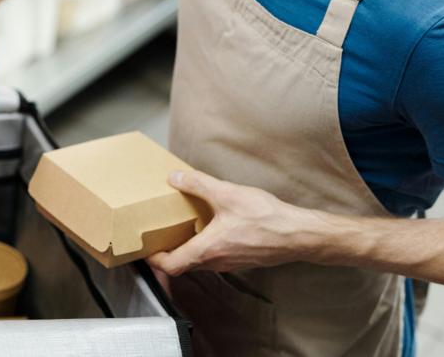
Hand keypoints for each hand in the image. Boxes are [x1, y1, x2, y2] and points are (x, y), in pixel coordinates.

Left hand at [147, 170, 323, 275]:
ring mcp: (229, 263)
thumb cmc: (266, 219)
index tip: (145, 249)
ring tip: (180, 230)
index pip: (171, 266)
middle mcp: (215, 262)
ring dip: (186, 250)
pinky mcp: (241, 259)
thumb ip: (198, 184)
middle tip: (158, 237)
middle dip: (167, 253)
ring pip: (199, 262)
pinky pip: (215, 258)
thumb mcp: (227, 194)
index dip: (154, 260)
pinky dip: (204, 247)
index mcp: (207, 250)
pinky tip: (208, 228)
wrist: (298, 235)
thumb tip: (175, 178)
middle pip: (183, 265)